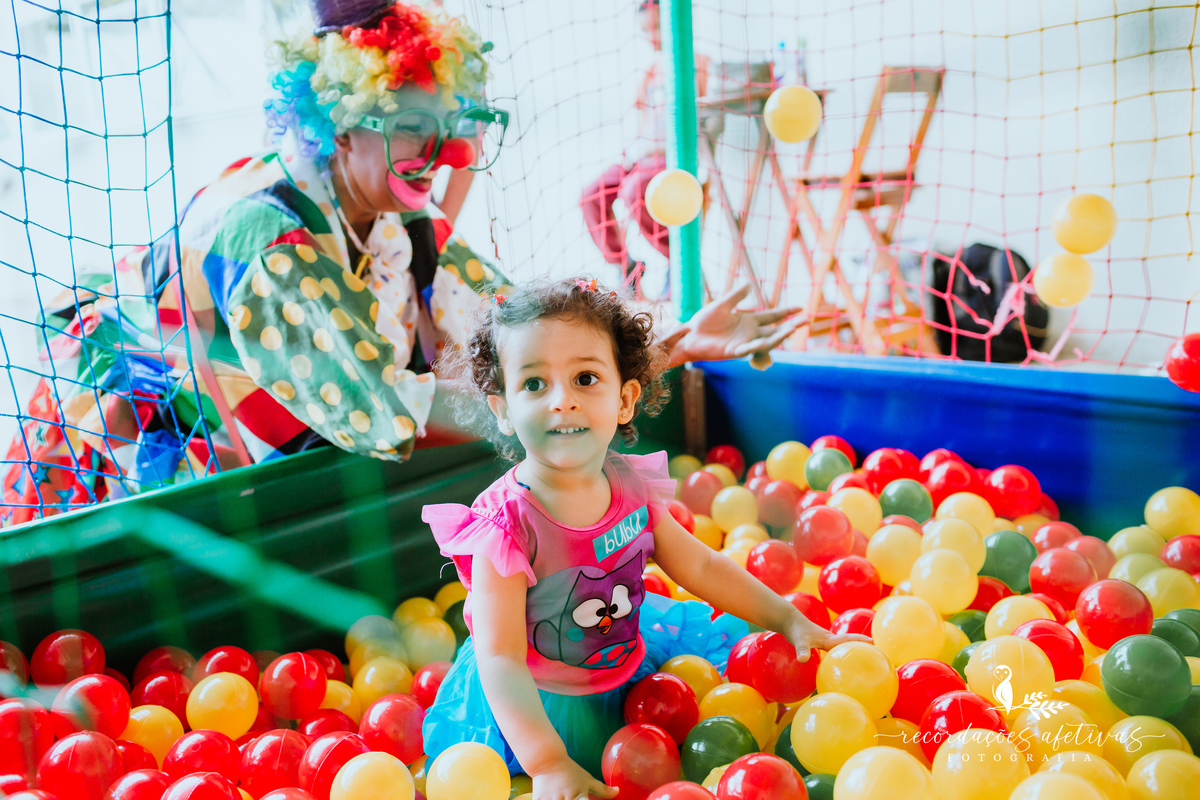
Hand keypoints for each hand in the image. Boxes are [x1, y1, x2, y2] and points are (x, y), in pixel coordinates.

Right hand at [532, 756, 616, 799]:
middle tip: (571, 798)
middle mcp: (566, 798)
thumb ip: (602, 790)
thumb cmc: (570, 772)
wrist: (547, 761)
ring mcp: (551, 799)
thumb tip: (618, 791)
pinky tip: (551, 797)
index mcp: (579, 795)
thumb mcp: (587, 779)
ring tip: (560, 796)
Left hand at [671, 284, 803, 365]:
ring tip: (792, 329)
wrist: (690, 335)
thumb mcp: (722, 304)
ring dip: (779, 336)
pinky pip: (748, 349)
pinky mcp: (734, 352)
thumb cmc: (704, 321)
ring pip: (766, 341)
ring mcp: (743, 343)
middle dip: (791, 326)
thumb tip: (750, 285)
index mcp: (748, 321)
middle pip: (775, 330)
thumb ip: (736, 296)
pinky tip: (764, 342)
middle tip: (807, 321)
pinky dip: (756, 346)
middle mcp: (749, 333)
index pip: (772, 316)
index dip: (786, 312)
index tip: (801, 308)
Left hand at [783, 611, 872, 660]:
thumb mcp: (798, 641)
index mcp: (829, 639)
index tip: (875, 643)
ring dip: (854, 649)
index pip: (848, 640)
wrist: (789, 620)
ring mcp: (826, 640)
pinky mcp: (821, 642)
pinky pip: (835, 649)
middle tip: (878, 652)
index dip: (861, 641)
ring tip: (865, 658)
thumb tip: (802, 660)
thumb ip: (801, 650)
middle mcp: (830, 639)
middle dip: (863, 646)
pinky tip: (841, 662)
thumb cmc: (795, 630)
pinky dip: (841, 654)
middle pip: (850, 642)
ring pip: (843, 646)